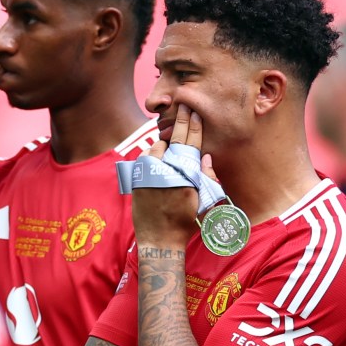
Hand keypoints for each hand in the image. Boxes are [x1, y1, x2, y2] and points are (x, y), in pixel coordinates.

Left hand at [132, 105, 214, 246]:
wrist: (160, 240)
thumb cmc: (184, 222)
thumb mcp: (202, 201)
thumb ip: (206, 177)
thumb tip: (204, 155)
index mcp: (187, 175)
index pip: (192, 143)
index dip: (194, 126)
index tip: (195, 112)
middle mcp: (168, 171)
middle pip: (175, 139)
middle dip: (181, 121)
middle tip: (183, 105)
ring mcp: (151, 174)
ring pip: (158, 147)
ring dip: (165, 142)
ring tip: (170, 134)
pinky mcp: (139, 179)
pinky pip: (146, 158)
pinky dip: (153, 154)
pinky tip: (158, 153)